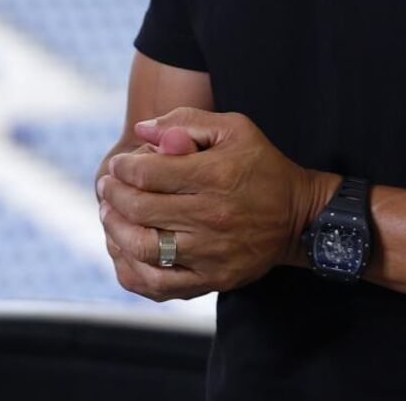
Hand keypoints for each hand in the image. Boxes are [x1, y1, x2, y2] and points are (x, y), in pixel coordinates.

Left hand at [97, 107, 337, 300]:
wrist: (298, 216)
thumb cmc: (262, 164)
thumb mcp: (235, 128)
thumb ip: (187, 121)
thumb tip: (143, 129)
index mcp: (215, 175)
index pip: (150, 173)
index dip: (124, 168)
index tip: (117, 165)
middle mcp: (212, 216)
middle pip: (142, 210)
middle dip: (114, 195)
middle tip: (107, 186)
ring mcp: (211, 252)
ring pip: (145, 248)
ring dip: (116, 230)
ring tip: (109, 214)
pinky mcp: (212, 279)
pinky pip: (160, 284)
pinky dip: (132, 269)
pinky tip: (124, 251)